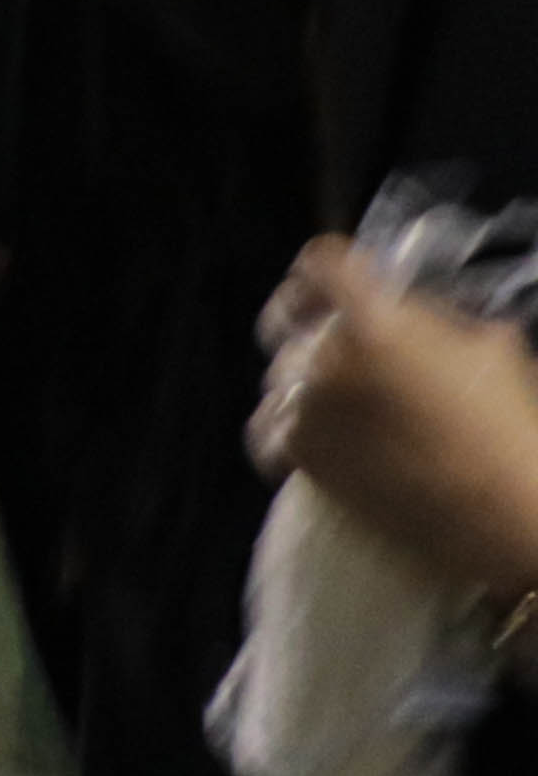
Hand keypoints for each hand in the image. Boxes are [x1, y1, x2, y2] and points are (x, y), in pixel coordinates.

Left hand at [254, 239, 537, 598]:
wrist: (501, 511)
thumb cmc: (509, 426)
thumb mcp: (492, 345)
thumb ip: (438, 317)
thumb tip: (411, 310)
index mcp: (374, 322)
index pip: (319, 264)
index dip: (326, 267)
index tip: (336, 279)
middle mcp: (326, 358)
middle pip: (288, 320)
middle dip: (311, 322)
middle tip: (337, 337)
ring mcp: (305, 408)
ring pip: (277, 375)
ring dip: (304, 379)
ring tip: (342, 395)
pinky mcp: (297, 455)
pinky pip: (267, 427)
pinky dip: (286, 425)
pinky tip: (315, 430)